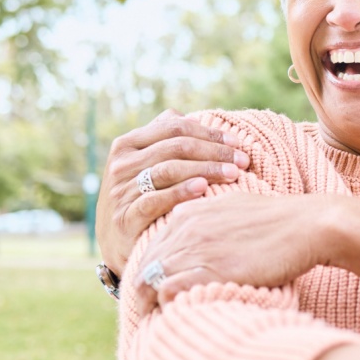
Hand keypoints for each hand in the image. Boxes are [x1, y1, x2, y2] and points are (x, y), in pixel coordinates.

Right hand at [96, 109, 250, 276]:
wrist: (117, 242)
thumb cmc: (140, 196)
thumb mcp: (144, 164)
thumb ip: (163, 138)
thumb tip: (191, 118)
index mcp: (127, 144)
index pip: (174, 128)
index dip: (209, 133)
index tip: (237, 143)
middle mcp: (121, 164)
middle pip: (176, 147)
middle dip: (215, 151)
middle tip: (243, 161)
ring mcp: (121, 191)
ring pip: (169, 170)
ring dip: (206, 169)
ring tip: (233, 173)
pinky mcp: (126, 217)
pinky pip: (155, 200)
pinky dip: (181, 191)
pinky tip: (203, 188)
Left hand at [128, 192, 330, 315]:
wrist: (307, 225)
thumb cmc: (280, 220)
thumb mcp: (235, 207)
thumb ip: (209, 218)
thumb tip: (201, 235)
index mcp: (188, 213)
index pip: (152, 248)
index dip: (154, 272)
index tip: (161, 291)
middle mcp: (185, 229)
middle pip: (145, 267)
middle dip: (147, 291)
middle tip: (159, 313)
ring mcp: (196, 249)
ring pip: (151, 281)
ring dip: (156, 302)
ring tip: (169, 318)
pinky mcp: (210, 270)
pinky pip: (168, 292)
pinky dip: (170, 305)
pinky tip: (185, 312)